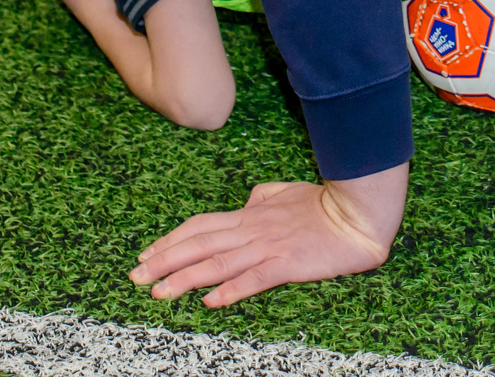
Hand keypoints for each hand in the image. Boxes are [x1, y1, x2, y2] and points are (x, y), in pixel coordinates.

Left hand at [132, 168, 405, 307]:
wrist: (357, 215)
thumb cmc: (324, 204)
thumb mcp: (285, 193)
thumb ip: (262, 198)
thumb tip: (247, 200)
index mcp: (250, 214)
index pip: (200, 226)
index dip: (171, 239)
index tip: (146, 254)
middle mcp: (252, 230)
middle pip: (199, 244)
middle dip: (164, 261)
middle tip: (136, 277)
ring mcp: (269, 247)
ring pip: (219, 263)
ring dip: (186, 278)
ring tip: (159, 293)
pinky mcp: (288, 264)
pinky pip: (255, 278)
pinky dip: (231, 289)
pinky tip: (211, 301)